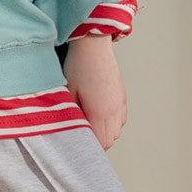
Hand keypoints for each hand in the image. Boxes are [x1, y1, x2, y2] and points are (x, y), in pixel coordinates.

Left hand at [62, 35, 127, 149]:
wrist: (94, 45)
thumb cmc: (79, 65)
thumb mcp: (69, 92)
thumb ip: (72, 115)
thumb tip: (71, 128)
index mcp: (100, 112)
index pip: (101, 142)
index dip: (89, 146)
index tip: (79, 142)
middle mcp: (114, 110)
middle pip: (111, 139)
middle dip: (98, 141)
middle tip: (83, 134)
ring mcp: (120, 102)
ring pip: (117, 129)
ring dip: (106, 131)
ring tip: (91, 124)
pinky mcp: (122, 94)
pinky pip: (121, 117)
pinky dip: (113, 121)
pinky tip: (101, 114)